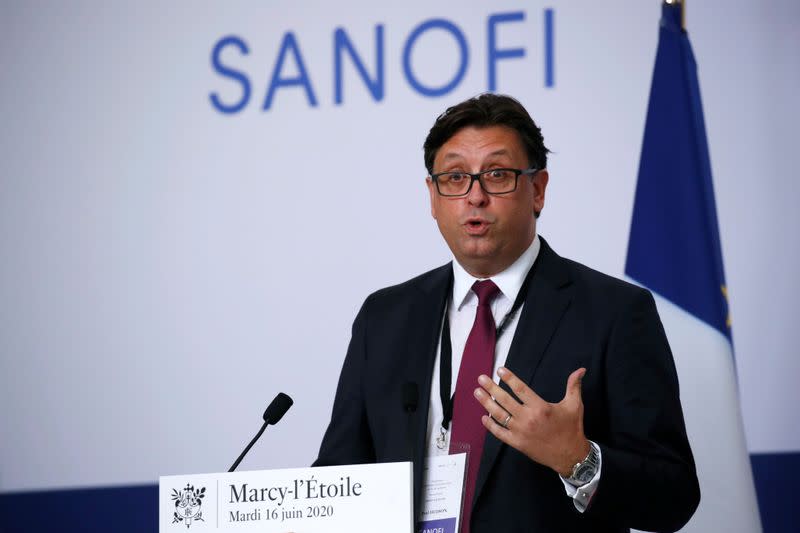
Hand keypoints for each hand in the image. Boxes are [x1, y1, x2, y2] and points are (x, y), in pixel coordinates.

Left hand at [474, 366, 589, 476]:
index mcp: (541, 407)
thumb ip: (574, 386)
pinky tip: (483, 417)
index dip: (509, 379)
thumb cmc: (572, 429)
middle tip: (481, 379)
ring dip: (486, 403)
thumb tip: (581, 370)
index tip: (499, 370)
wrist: (571, 456)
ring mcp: (521, 432)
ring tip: (477, 392)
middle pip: (505, 400)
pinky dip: (490, 425)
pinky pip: (500, 433)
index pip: (520, 389)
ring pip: (499, 415)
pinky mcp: (517, 443)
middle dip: (491, 388)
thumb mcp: (575, 405)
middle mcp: (528, 418)